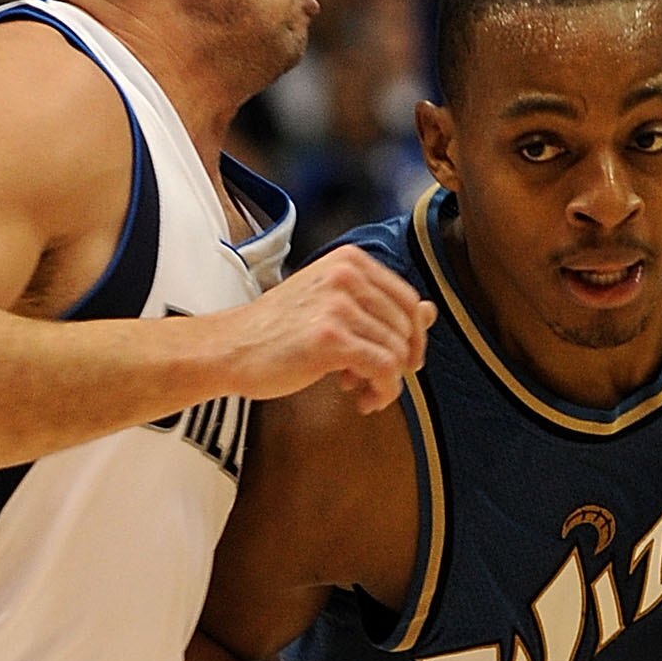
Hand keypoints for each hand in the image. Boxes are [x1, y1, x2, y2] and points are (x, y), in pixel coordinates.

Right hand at [232, 244, 434, 412]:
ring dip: (385, 382)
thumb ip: (380, 306)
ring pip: (397, 352)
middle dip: (397, 362)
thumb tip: (431, 311)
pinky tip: (361, 400)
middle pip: (406, 328)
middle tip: (369, 380)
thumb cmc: (277, 330)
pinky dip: (382, 392)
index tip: (405, 361)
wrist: (230, 348)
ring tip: (358, 390)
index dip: (414, 336)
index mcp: (349, 261)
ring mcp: (338, 305)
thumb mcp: (332, 306)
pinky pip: (384, 369)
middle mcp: (347, 274)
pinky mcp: (331, 338)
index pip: (408, 300)